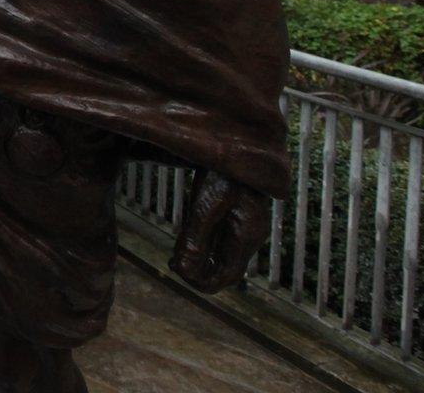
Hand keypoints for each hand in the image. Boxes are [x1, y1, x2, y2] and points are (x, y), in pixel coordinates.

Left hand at [171, 171, 270, 292]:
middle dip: (199, 272)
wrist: (240, 140)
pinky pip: (223, 240)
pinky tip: (187, 237)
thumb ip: (195, 238)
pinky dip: (205, 245)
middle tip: (172, 263)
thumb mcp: (206, 203)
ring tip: (176, 254)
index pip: (227, 276)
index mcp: (247, 236)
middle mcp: (251, 235)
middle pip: (226, 268)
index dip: (202, 283)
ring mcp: (247, 225)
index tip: (177, 274)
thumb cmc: (225, 170)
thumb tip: (184, 271)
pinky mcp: (240, 215)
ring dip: (201, 259)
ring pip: (224, 256)